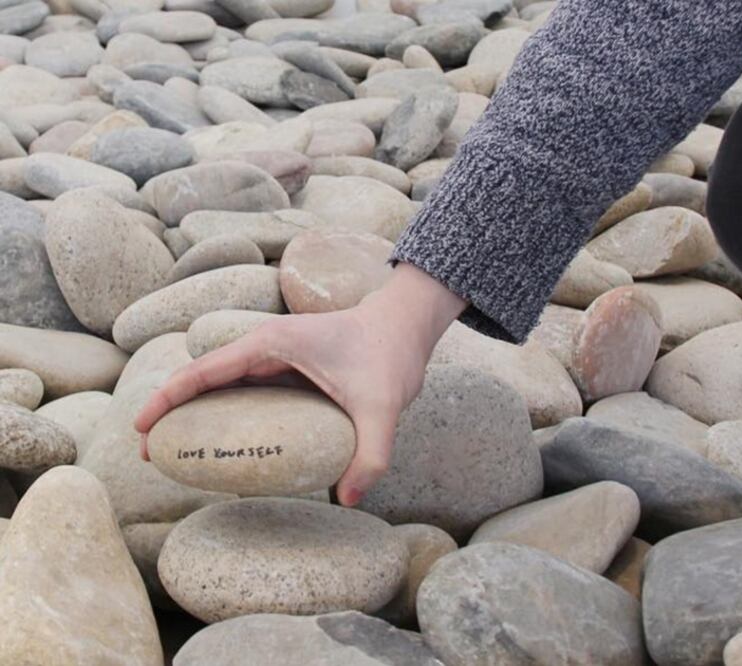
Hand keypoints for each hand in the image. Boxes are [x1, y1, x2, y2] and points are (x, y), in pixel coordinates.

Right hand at [133, 263, 466, 505]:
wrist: (406, 327)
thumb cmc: (389, 356)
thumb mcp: (383, 408)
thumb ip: (371, 454)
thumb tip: (348, 499)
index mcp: (272, 343)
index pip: (204, 371)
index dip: (167, 398)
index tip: (140, 428)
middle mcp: (265, 346)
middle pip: (203, 379)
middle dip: (171, 412)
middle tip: (150, 455)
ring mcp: (275, 357)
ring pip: (223, 386)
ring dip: (197, 414)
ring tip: (177, 455)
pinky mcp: (288, 368)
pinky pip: (248, 393)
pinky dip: (228, 415)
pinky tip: (226, 447)